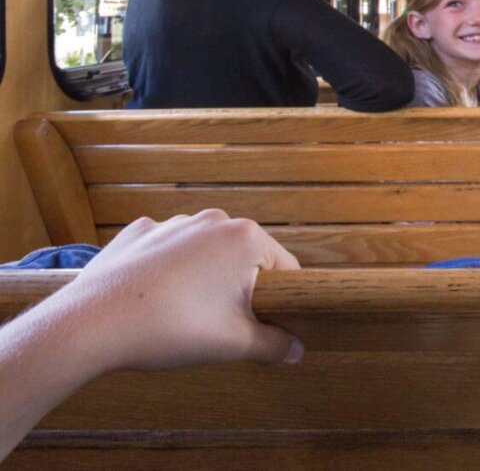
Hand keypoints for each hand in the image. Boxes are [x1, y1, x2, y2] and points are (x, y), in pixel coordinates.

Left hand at [67, 209, 302, 371]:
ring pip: (207, 253)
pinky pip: (169, 250)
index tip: (268, 326)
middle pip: (246, 259)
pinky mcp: (140, 232)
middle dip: (242, 290)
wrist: (92, 324)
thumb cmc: (173, 328)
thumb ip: (275, 345)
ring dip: (206, 279)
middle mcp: (214, 220)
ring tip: (185, 316)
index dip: (283, 302)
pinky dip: (170, 271)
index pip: (286, 270)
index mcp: (246, 238)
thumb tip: (296, 351)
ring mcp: (173, 222)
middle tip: (224, 326)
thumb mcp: (235, 344)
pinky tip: (156, 297)